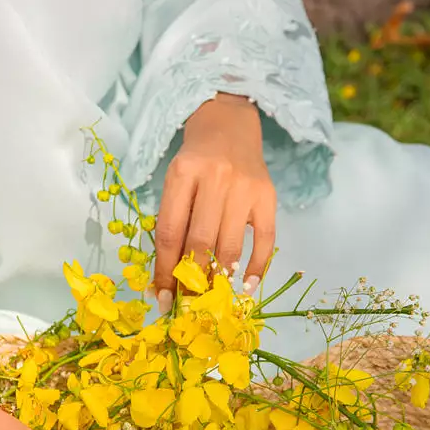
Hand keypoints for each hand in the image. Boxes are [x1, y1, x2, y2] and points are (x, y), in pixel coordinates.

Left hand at [153, 92, 275, 311]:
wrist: (228, 125)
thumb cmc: (195, 161)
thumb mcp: (174, 181)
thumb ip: (171, 221)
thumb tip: (168, 276)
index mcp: (183, 174)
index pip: (171, 233)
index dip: (165, 271)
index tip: (161, 297)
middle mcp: (216, 179)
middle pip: (200, 243)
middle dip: (190, 280)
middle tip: (185, 304)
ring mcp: (245, 188)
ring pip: (230, 246)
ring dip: (218, 279)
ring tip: (209, 298)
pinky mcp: (268, 197)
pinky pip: (265, 240)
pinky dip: (257, 267)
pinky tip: (247, 286)